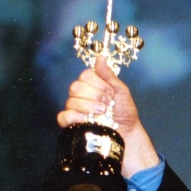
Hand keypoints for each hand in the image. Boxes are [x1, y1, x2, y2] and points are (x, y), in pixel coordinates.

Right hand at [57, 57, 158, 177]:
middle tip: (107, 105)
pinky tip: (86, 119)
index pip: (85, 75)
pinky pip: (63, 116)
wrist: (127, 133)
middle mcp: (80, 95)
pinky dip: (73, 117)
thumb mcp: (121, 92)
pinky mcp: (72, 124)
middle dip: (94, 96)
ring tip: (102, 114)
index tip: (111, 94)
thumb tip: (100, 57)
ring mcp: (75, 109)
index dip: (98, 84)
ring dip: (89, 107)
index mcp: (91, 85)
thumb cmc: (124, 112)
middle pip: (76, 87)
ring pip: (71, 101)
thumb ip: (109, 76)